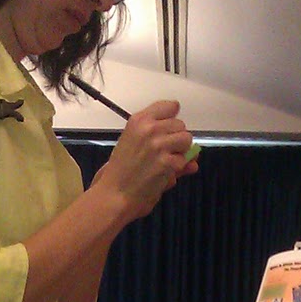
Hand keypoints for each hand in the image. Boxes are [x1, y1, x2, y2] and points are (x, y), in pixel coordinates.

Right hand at [100, 101, 196, 220]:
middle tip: (164, 153)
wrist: (113, 195)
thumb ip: (159, 140)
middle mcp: (149, 128)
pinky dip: (178, 169)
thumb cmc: (117, 173)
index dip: (171, 119)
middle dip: (176, 138)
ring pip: (186, 139)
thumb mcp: (131, 147)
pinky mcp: (167, 162)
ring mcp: (159, 145)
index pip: (169, 106)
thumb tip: (187, 148)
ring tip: (165, 162)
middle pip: (180, 124)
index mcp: (138, 121)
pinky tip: (163, 174)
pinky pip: (185, 161)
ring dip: (180, 152)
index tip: (168, 129)